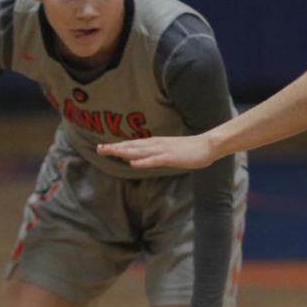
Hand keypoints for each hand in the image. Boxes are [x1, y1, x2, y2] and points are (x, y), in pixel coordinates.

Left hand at [97, 134, 218, 169]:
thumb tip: (135, 159)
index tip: (103, 147)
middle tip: (99, 148)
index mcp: (154, 143)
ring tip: (110, 152)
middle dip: (115, 148)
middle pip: (132, 146)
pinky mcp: (170, 157)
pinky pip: (154, 160)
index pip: (132, 144)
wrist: (207, 145)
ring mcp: (162, 150)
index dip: (117, 146)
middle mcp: (155, 144)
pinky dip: (143, 161)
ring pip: (139, 151)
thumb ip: (151, 155)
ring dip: (124, 151)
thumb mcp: (167, 151)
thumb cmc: (189, 150)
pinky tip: (133, 163)